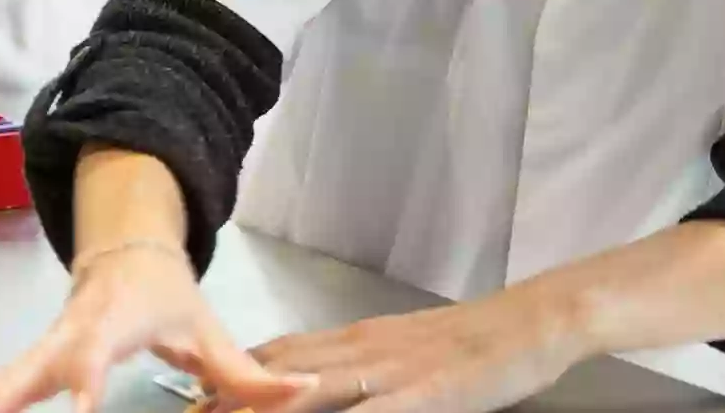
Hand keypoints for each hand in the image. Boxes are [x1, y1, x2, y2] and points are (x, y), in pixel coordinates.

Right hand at [0, 242, 319, 412]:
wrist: (123, 252)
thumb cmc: (166, 295)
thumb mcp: (208, 330)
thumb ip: (249, 374)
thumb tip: (304, 394)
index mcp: (116, 319)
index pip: (99, 352)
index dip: (88, 380)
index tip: (81, 407)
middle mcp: (74, 330)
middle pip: (42, 361)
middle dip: (18, 392)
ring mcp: (50, 342)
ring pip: (16, 370)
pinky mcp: (37, 357)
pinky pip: (13, 382)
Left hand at [204, 286, 585, 412]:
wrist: (533, 321)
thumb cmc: (476, 345)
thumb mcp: (408, 353)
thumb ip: (363, 368)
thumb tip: (321, 387)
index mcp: (358, 340)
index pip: (280, 356)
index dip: (233, 377)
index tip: (194, 396)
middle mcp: (362, 351)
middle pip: (281, 375)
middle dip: (233, 398)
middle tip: (190, 412)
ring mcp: (390, 373)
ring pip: (311, 393)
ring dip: (267, 408)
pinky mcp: (424, 396)